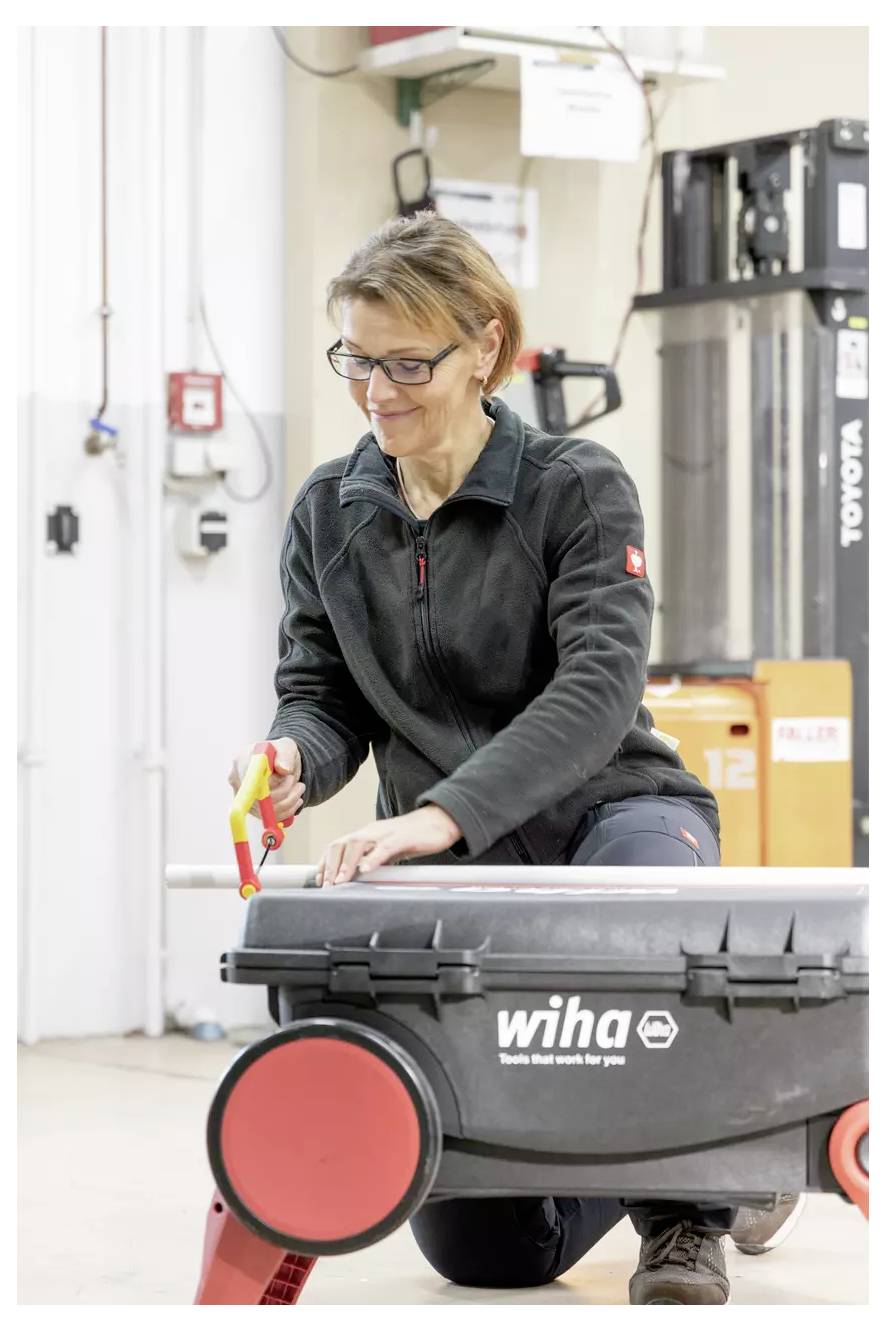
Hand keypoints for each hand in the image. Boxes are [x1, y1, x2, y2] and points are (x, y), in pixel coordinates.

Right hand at [228, 737, 304, 821]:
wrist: (282, 765)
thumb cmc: (280, 754)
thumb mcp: (286, 747)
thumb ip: (285, 755)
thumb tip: (283, 769)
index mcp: (241, 761)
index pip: (250, 778)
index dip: (267, 784)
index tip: (287, 778)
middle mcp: (237, 780)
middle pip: (256, 797)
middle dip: (283, 792)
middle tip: (299, 783)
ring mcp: (243, 797)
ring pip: (265, 810)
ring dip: (289, 801)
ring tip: (299, 788)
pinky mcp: (253, 809)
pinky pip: (269, 816)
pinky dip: (287, 810)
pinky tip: (295, 799)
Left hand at [315, 805, 462, 886]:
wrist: (439, 822)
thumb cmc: (413, 838)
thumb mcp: (387, 851)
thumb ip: (372, 860)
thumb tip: (357, 878)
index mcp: (366, 835)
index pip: (337, 846)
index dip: (324, 863)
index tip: (319, 881)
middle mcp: (371, 832)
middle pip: (342, 844)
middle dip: (330, 865)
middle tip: (327, 886)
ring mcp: (385, 833)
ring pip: (358, 844)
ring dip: (346, 864)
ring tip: (340, 881)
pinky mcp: (402, 837)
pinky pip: (384, 847)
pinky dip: (373, 858)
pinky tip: (366, 869)